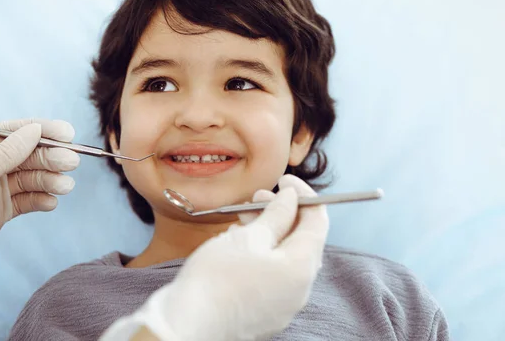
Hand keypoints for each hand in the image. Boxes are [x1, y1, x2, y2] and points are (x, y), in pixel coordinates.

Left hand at [0, 119, 79, 292]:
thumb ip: (5, 154)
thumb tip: (34, 130)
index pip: (11, 133)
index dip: (41, 130)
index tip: (67, 134)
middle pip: (26, 155)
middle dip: (50, 157)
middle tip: (71, 163)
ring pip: (31, 178)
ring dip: (50, 180)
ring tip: (65, 187)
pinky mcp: (3, 211)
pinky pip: (29, 200)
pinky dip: (42, 199)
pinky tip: (51, 203)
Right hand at [101, 174, 328, 340]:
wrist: (187, 322)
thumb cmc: (216, 276)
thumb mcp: (249, 236)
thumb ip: (277, 214)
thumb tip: (291, 199)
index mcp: (301, 267)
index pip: (317, 222)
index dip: (304, 195)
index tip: (285, 181)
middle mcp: (300, 290)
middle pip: (302, 240)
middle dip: (283, 213)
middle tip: (258, 196)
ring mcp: (284, 305)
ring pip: (286, 259)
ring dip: (271, 233)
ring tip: (243, 220)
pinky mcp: (267, 314)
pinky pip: (274, 277)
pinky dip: (263, 256)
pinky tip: (240, 245)